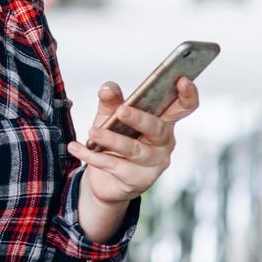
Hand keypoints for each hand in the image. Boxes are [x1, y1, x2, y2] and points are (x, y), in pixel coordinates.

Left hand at [66, 76, 201, 204]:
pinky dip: (92, 156)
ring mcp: (154, 163)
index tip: (181, 79)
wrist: (105, 181)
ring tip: (92, 132)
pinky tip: (75, 148)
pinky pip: (114, 165)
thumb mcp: (110, 118)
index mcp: (162, 122)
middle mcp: (164, 142)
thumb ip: (110, 102)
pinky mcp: (139, 180)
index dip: (187, 94)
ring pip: (135, 150)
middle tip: (121, 111)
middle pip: (157, 128)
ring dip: (112, 139)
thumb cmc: (114, 142)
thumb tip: (107, 88)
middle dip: (139, 118)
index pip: (182, 108)